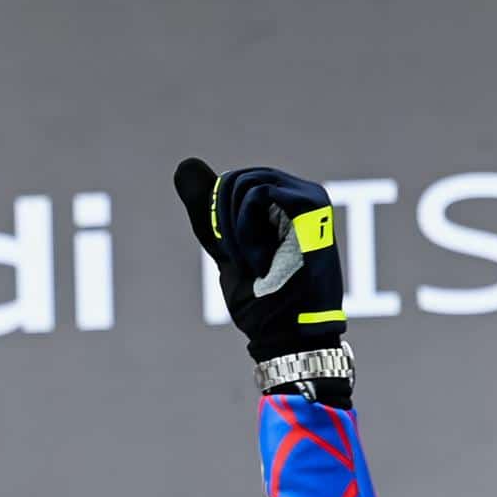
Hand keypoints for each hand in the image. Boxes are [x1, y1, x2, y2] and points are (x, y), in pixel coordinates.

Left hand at [174, 159, 346, 363]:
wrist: (287, 333)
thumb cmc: (261, 299)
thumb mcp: (224, 247)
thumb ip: (208, 211)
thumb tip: (184, 164)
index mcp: (283, 202)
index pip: (231, 185)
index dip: (217, 220)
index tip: (233, 255)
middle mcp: (299, 193)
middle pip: (234, 179)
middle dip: (222, 223)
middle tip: (242, 260)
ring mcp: (308, 195)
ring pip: (242, 184)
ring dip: (234, 231)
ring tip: (256, 262)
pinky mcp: (311, 203)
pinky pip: (255, 193)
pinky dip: (244, 231)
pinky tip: (261, 260)